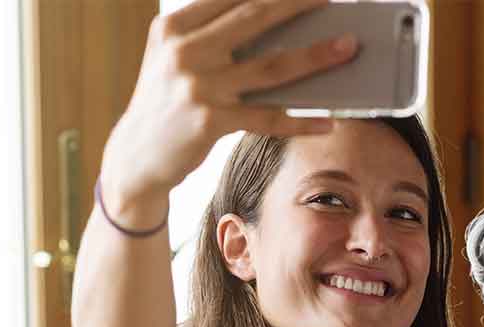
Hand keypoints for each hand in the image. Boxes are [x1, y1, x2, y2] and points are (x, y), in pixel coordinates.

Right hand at [99, 0, 356, 220]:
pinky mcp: (210, 122)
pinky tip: (327, 121)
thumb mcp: (173, 56)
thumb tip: (273, 16)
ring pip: (271, 67)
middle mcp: (184, 51)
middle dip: (298, 4)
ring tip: (347, 47)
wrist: (136, 156)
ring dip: (316, 56)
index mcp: (174, 26)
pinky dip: (300, 121)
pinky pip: (267, 118)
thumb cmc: (166, 101)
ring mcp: (197, 87)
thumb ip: (210, 33)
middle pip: (254, 18)